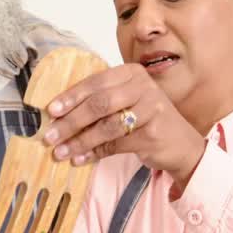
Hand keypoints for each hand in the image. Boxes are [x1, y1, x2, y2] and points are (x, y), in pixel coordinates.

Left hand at [43, 64, 205, 188]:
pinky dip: (94, 153)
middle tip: (50, 136)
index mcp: (132, 73)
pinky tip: (80, 159)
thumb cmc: (147, 120)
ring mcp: (151, 109)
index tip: (51, 111)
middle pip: (99, 104)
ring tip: (60, 152)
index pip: (95, 82)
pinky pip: (116, 144)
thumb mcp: (126, 102)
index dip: (71, 97)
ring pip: (106, 126)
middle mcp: (143, 87)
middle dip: (71, 121)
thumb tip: (59, 115)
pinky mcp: (153, 133)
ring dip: (79, 141)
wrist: (182, 144)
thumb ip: (100, 103)